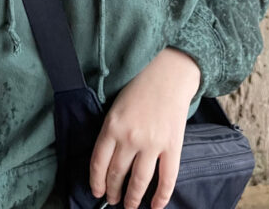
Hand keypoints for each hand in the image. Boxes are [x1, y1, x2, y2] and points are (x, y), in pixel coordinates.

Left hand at [89, 48, 200, 208]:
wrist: (169, 73)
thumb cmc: (140, 86)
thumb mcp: (116, 105)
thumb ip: (111, 131)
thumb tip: (107, 160)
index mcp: (112, 125)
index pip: (98, 162)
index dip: (96, 181)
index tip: (97, 192)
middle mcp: (130, 138)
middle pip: (117, 174)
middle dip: (113, 191)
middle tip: (113, 200)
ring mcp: (152, 144)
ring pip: (139, 181)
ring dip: (133, 198)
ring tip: (130, 206)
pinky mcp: (172, 146)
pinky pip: (167, 179)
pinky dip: (161, 196)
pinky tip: (156, 206)